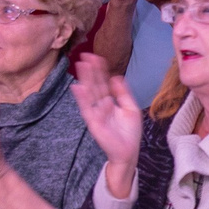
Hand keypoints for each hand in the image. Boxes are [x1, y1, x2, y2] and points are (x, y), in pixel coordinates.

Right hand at [71, 54, 143, 194]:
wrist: (129, 153)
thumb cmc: (129, 133)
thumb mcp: (130, 108)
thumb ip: (123, 93)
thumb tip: (115, 76)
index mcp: (109, 102)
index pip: (102, 82)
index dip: (99, 70)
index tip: (96, 56)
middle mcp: (100, 106)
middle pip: (94, 85)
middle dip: (90, 71)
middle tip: (85, 55)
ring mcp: (96, 114)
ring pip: (89, 93)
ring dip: (85, 79)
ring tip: (81, 65)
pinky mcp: (94, 123)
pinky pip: (87, 109)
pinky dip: (83, 98)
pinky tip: (78, 87)